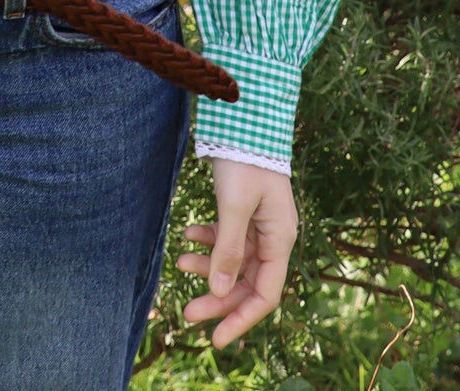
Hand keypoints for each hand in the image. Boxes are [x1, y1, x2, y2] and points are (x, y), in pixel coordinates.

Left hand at [176, 158, 297, 347]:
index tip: (215, 339)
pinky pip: (228, 237)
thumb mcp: (234, 206)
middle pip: (247, 282)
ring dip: (208, 266)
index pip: (264, 295)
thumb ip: (228, 249)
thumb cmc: (245, 161)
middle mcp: (274, 237)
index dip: (240, 319)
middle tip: (186, 312)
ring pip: (234, 260)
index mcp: (280, 240)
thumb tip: (220, 291)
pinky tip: (188, 235)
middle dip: (218, 297)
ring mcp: (260, 224)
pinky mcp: (245, 210)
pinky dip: (208, 240)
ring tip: (179, 262)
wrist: (245, 119)